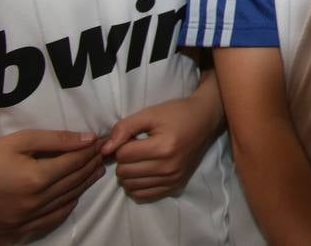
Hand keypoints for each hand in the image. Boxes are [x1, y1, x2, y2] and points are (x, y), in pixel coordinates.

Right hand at [0, 129, 104, 240]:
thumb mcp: (16, 142)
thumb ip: (55, 140)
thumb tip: (88, 139)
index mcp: (37, 178)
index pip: (75, 162)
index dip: (91, 151)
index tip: (103, 142)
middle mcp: (36, 202)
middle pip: (74, 181)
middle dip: (91, 166)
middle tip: (104, 155)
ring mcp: (27, 220)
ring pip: (66, 201)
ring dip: (84, 185)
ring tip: (96, 172)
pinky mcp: (17, 232)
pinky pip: (50, 221)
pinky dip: (66, 208)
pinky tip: (73, 199)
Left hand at [102, 90, 221, 201]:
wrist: (206, 120)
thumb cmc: (177, 113)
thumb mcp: (150, 113)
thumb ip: (124, 128)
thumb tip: (105, 150)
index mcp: (163, 147)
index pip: (123, 155)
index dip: (120, 144)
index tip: (130, 137)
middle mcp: (168, 167)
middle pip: (125, 172)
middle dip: (123, 159)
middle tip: (134, 148)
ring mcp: (172, 179)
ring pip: (130, 186)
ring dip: (128, 173)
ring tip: (138, 159)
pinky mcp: (175, 186)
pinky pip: (143, 196)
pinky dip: (136, 186)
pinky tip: (142, 173)